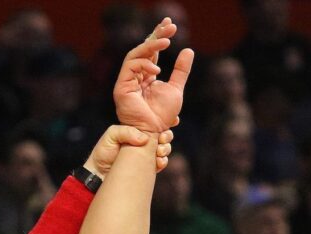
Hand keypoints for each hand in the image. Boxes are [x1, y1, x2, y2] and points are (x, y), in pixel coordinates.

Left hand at [84, 126, 173, 177]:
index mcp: (137, 131)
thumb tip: (144, 139)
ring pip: (164, 149)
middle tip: (162, 138)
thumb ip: (126, 132)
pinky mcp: (147, 168)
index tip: (172, 121)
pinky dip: (162, 162)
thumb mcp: (111, 135)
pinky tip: (158, 162)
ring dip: (165, 148)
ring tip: (159, 151)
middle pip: (163, 136)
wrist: (98, 174)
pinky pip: (160, 164)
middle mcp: (144, 142)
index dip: (164, 121)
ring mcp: (147, 155)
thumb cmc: (102, 152)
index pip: (153, 124)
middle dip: (167, 136)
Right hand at [113, 18, 193, 133]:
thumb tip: (188, 50)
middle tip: (170, 25)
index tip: (172, 25)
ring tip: (167, 41)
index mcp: (146, 74)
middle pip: (143, 48)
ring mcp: (126, 80)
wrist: (154, 132)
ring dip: (151, 45)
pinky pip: (130, 66)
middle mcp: (134, 75)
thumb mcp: (176, 88)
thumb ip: (181, 70)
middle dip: (156, 35)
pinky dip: (144, 63)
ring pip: (135, 54)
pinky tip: (157, 69)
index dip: (159, 36)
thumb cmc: (162, 115)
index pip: (151, 51)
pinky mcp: (121, 87)